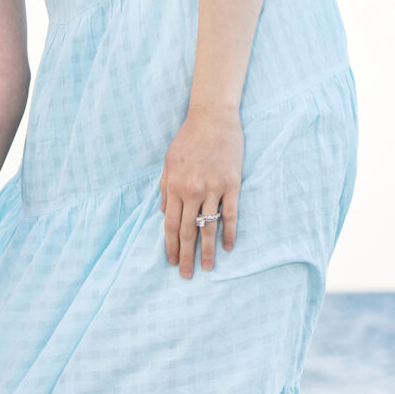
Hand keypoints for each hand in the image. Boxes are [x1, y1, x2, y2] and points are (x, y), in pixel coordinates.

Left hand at [160, 104, 242, 278]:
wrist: (212, 118)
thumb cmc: (188, 139)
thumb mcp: (169, 162)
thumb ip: (165, 188)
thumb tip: (163, 213)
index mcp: (174, 186)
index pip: (171, 225)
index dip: (171, 246)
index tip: (171, 262)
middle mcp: (192, 191)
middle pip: (188, 231)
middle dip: (186, 255)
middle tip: (186, 275)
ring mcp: (213, 188)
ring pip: (209, 227)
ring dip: (207, 250)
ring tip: (208, 268)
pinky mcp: (232, 184)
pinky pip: (230, 214)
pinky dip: (229, 232)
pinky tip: (228, 246)